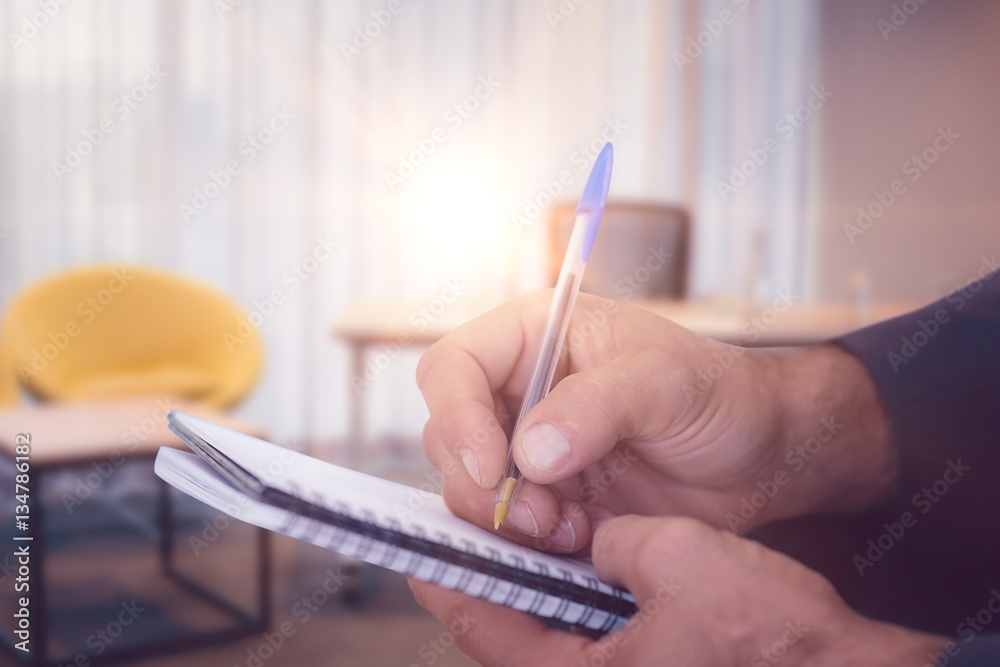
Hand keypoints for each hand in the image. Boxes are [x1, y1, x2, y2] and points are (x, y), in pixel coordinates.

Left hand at [409, 515, 945, 665]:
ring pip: (551, 638)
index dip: (450, 583)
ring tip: (526, 539)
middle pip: (510, 637)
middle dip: (492, 584)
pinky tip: (588, 564)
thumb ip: (612, 542)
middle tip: (475, 535)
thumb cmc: (769, 635)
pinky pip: (592, 641)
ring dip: (538, 591)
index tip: (426, 553)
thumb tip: (592, 541)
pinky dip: (579, 603)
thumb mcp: (676, 559)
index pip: (484, 629)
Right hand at [416, 291, 895, 550]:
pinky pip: (509, 526)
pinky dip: (534, 543)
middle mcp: (520, 390)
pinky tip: (584, 537)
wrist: (757, 454)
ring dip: (508, 520)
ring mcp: (530, 446)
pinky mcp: (548, 497)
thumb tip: (530, 451)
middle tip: (538, 514)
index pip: (454, 367)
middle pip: (450, 436)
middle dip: (482, 483)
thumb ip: (597, 407)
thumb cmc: (716, 392)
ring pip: (471, 489)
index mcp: (535, 337)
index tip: (491, 465)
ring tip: (571, 527)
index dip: (457, 416)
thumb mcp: (664, 383)